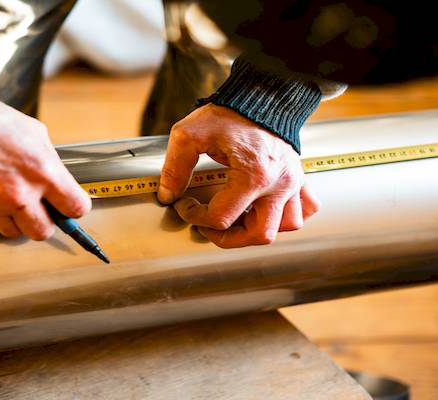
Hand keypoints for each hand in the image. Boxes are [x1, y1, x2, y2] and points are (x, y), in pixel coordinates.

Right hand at [0, 96, 90, 239]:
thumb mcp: (33, 131)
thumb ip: (48, 160)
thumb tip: (56, 179)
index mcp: (41, 173)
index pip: (75, 208)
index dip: (72, 206)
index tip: (68, 205)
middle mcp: (17, 195)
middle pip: (42, 232)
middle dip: (41, 220)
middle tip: (35, 208)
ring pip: (10, 232)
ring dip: (9, 218)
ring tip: (1, 195)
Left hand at [158, 104, 319, 247]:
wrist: (262, 94)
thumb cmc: (231, 112)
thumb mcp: (190, 134)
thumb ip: (175, 167)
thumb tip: (167, 194)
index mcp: (253, 176)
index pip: (221, 218)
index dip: (194, 216)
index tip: (184, 204)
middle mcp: (278, 184)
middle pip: (259, 234)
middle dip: (228, 238)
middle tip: (208, 227)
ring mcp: (292, 183)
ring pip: (285, 226)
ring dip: (258, 229)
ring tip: (235, 220)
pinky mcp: (299, 177)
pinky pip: (306, 208)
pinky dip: (287, 216)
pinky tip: (266, 210)